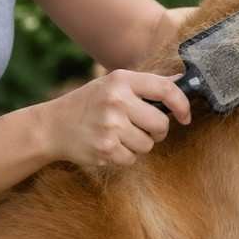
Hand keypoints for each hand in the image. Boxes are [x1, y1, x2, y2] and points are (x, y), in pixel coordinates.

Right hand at [40, 70, 190, 167]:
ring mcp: (110, 126)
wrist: (53, 125)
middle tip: (143, 127)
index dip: (182, 104)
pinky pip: (132, 159)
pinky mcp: (105, 149)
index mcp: (121, 81)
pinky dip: (125, 156)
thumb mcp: (114, 84)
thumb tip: (183, 79)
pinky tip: (109, 145)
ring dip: (139, 144)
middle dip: (157, 130)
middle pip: (160, 123)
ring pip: (148, 144)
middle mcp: (116, 101)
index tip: (185, 116)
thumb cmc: (89, 103)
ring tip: (119, 135)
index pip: (165, 89)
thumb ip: (147, 84)